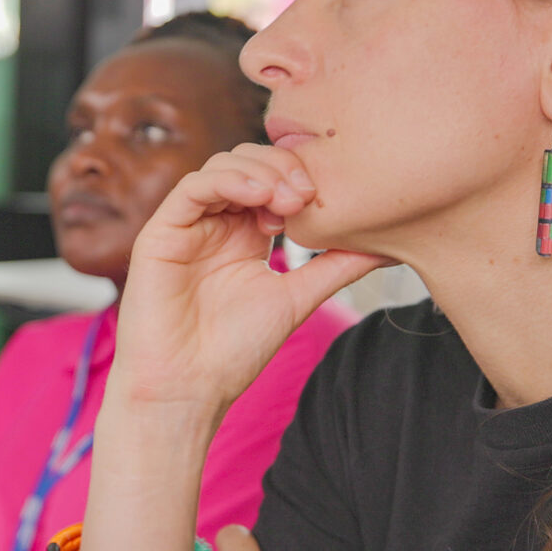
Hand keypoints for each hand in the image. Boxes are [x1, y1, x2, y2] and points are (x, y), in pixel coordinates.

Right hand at [111, 145, 390, 414]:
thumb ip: (336, 267)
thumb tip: (390, 248)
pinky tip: (255, 196)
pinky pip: (192, 188)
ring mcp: (188, 225)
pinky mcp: (161, 232)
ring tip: (286, 199)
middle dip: (282, 169)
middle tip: (307, 195)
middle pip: (248, 162)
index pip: (272, 179)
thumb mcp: (298, 298)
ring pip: (221, 166)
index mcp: (245, 234)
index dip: (298, 177)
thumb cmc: (234, 351)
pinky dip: (227, 181)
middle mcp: (215, 223)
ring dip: (260, 172)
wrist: (189, 388)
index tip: (324, 199)